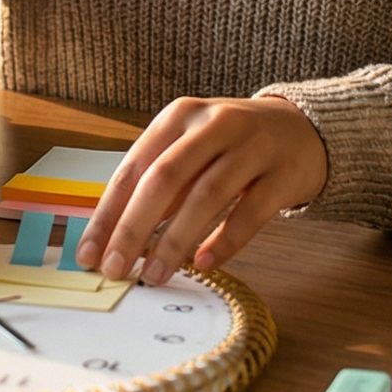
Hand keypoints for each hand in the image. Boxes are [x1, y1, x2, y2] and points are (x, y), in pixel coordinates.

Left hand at [75, 95, 326, 284]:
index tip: (89, 253)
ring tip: (155, 275)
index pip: (134, 167)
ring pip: (207, 195)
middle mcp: (214, 124)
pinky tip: (203, 264)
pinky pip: (251, 212)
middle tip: (116, 268)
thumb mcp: (190, 148)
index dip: (108, 213)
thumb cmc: (231, 145)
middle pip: (165, 178)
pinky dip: (224, 240)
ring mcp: (252, 146)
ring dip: (175, 240)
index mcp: (179, 116)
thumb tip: (116, 238)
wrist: (302, 129)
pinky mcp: (283, 174)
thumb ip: (158, 184)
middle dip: (134, 228)